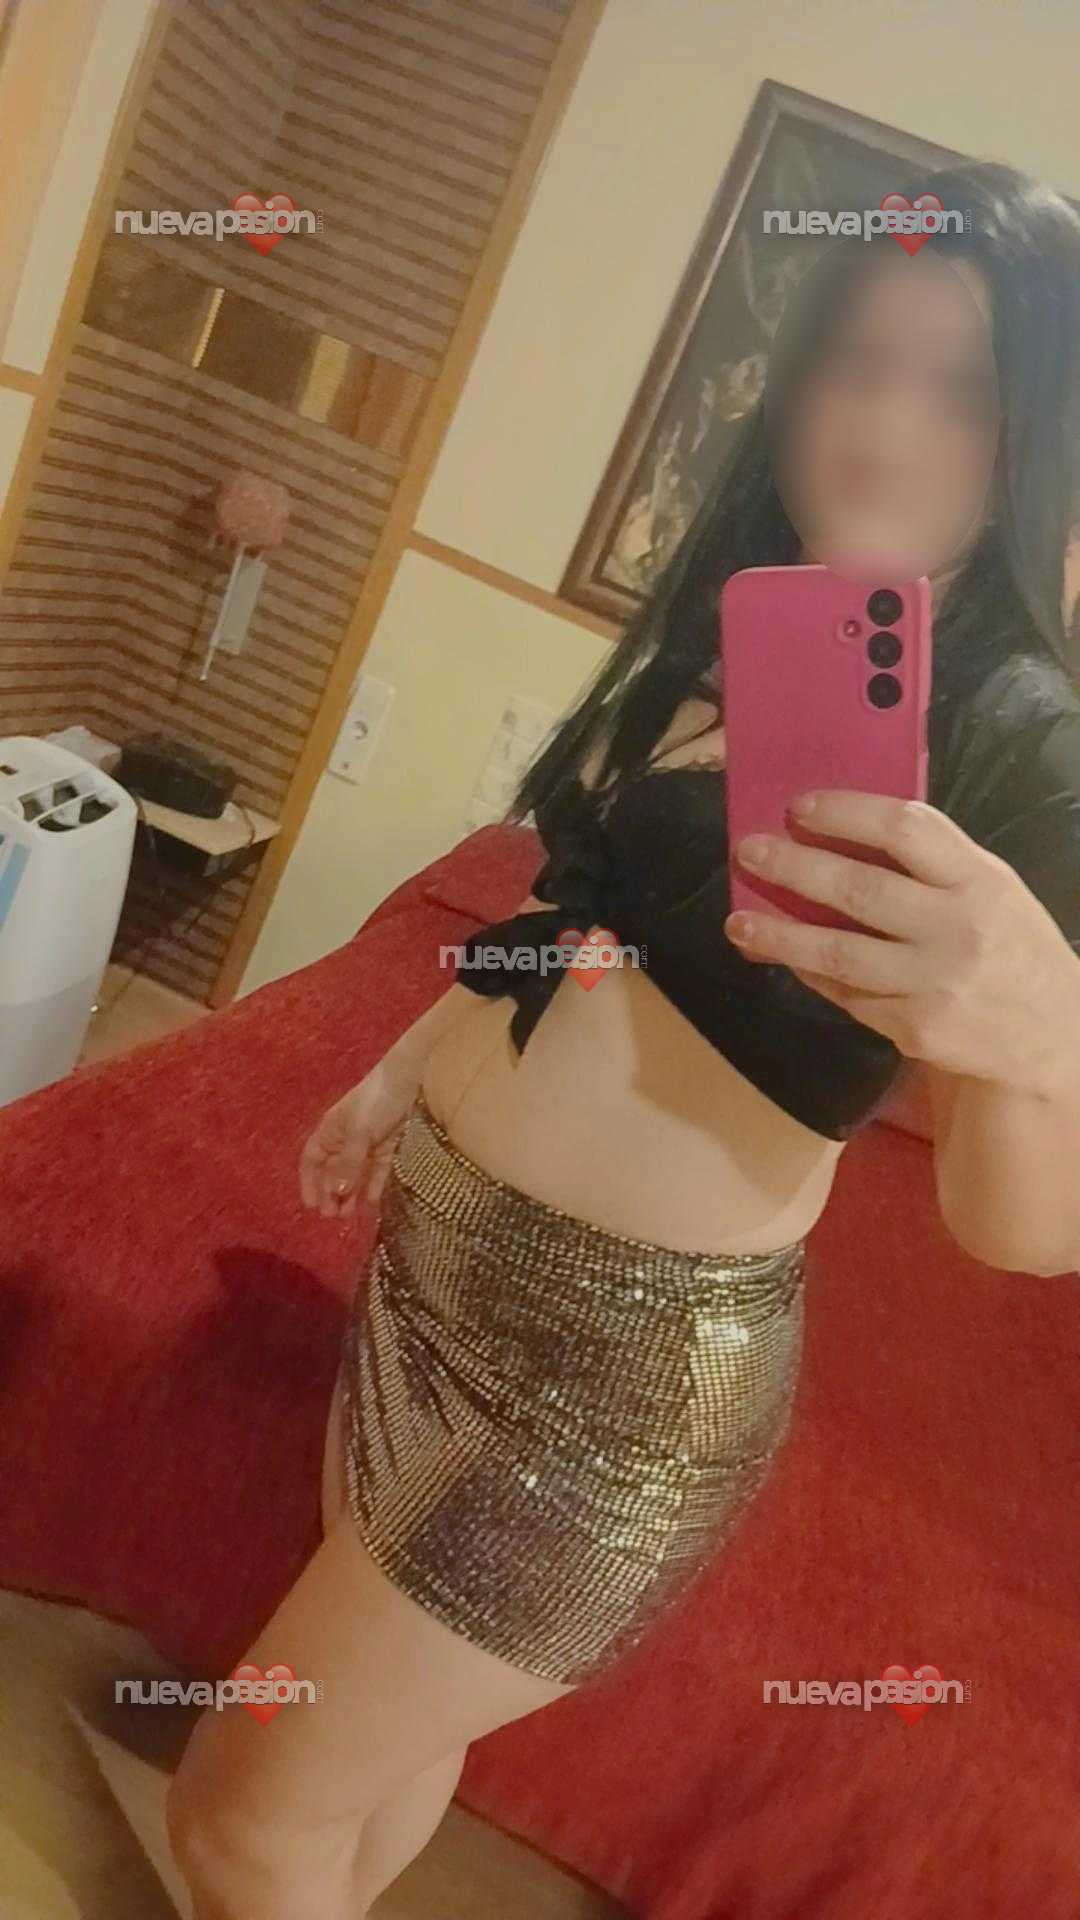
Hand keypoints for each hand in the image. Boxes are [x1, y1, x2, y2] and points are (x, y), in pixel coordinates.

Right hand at [299, 1054, 421, 1218]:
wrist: (411, 1077)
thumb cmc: (376, 1100)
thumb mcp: (360, 1133)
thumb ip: (348, 1164)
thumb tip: (335, 1193)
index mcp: (331, 1130)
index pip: (312, 1160)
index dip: (309, 1182)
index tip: (311, 1206)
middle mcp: (345, 1138)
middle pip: (333, 1170)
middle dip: (330, 1193)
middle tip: (333, 1217)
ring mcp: (367, 1141)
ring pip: (354, 1173)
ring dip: (350, 1193)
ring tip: (349, 1215)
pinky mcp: (388, 1143)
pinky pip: (376, 1168)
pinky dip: (373, 1184)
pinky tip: (371, 1202)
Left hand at [726, 789, 1079, 1097]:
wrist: (1055, 1035)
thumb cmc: (1010, 945)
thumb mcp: (991, 890)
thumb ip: (932, 865)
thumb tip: (839, 836)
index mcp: (978, 879)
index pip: (907, 829)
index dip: (846, 813)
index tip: (800, 807)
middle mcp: (958, 928)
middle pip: (861, 890)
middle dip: (795, 869)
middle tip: (749, 852)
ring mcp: (935, 982)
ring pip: (840, 954)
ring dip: (782, 936)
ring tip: (739, 922)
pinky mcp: (916, 1028)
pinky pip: (848, 996)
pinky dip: (812, 976)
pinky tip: (784, 960)